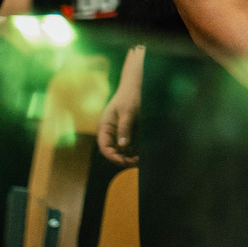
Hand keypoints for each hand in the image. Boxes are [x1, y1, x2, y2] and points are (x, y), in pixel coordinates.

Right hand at [97, 48, 144, 165]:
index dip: (112, 156)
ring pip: (122, 150)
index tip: (124, 161)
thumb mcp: (127, 111)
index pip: (104, 147)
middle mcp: (111, 132)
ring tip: (140, 160)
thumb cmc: (130, 96)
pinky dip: (135, 151)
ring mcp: (120, 132)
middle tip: (136, 162)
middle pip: (113, 151)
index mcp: (105, 127)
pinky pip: (131, 145)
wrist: (138, 84)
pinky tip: (143, 154)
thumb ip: (124, 128)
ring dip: (130, 157)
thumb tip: (122, 146)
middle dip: (123, 159)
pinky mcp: (130, 132)